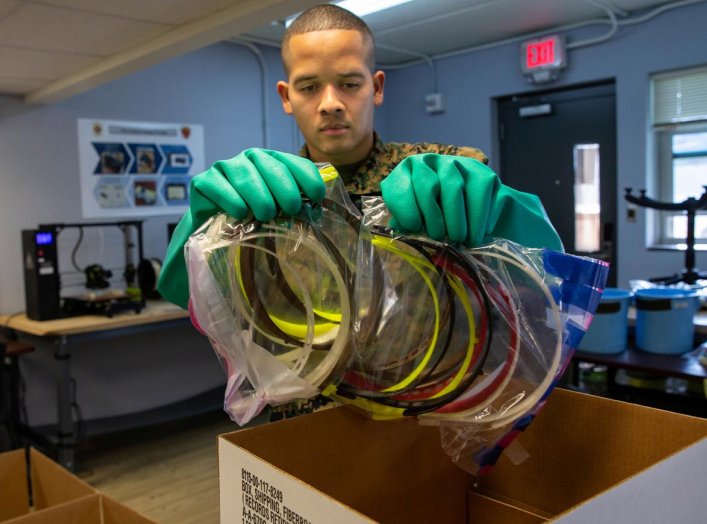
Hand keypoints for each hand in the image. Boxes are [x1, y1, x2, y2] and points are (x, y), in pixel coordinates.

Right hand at [158, 148, 325, 308]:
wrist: (214, 229)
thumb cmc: (252, 219)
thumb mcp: (277, 212)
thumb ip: (294, 206)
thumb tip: (316, 213)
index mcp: (272, 162)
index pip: (293, 162)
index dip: (307, 177)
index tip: (316, 197)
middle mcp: (249, 159)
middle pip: (271, 166)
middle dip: (285, 188)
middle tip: (291, 209)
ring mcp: (225, 167)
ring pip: (245, 175)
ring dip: (259, 196)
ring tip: (265, 215)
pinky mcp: (203, 181)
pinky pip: (219, 186)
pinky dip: (232, 200)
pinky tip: (240, 214)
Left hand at [380, 154, 561, 249]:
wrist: (484, 220)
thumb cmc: (443, 223)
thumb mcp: (420, 222)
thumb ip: (406, 224)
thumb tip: (398, 232)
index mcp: (408, 173)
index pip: (398, 184)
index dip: (404, 206)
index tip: (414, 226)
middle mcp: (432, 162)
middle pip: (427, 184)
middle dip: (432, 215)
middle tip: (439, 237)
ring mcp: (460, 165)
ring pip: (454, 188)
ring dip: (456, 220)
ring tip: (459, 240)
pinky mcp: (485, 174)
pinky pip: (479, 194)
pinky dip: (477, 219)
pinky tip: (476, 235)